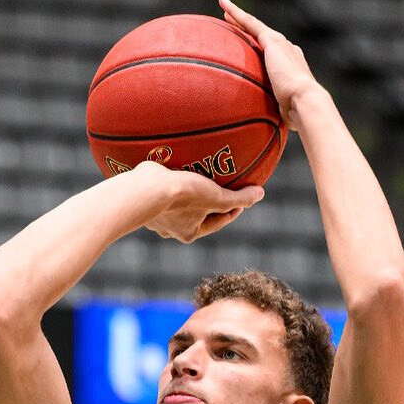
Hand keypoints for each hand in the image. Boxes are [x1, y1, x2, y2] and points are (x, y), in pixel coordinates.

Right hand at [133, 162, 263, 243]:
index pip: (217, 222)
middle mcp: (172, 228)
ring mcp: (155, 216)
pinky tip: (171, 170)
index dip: (232, 210)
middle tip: (217, 188)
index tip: (241, 200)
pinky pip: (160, 192)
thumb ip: (239, 198)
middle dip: (207, 204)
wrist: (143, 190)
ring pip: (177, 205)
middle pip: (196, 215)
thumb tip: (260, 194)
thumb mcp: (216, 197)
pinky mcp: (143, 200)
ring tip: (194, 178)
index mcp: (190, 233)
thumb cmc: (182, 196)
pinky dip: (167, 185)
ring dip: (186, 195)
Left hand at [219, 0, 325, 130]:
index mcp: (292, 66)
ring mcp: (280, 44)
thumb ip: (276, 115)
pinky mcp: (271, 41)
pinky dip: (236, 13)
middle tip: (232, 20)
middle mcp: (287, 51)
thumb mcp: (284, 113)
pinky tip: (224, 5)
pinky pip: (250, 23)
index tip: (250, 46)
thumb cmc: (298, 115)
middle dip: (247, 27)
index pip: (272, 55)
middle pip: (261, 36)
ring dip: (239, 16)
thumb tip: (269, 133)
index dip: (260, 49)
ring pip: (254, 25)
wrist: (306, 102)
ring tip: (224, 6)